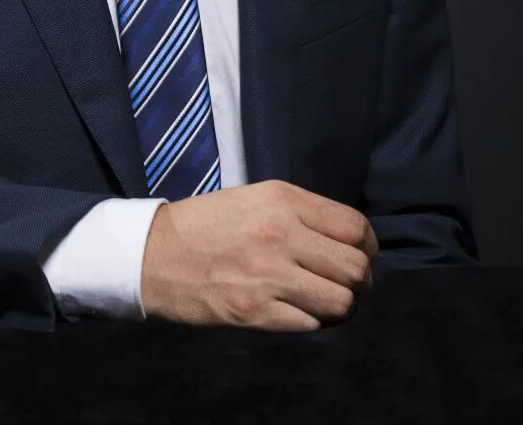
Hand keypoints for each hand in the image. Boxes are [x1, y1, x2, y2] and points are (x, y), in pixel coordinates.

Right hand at [140, 179, 377, 328]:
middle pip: (356, 268)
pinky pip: (311, 325)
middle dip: (360, 282)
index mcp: (282, 199)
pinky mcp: (255, 311)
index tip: (360, 256)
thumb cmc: (208, 224)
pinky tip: (299, 312)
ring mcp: (268, 274)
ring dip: (340, 307)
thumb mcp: (254, 198)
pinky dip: (312, 322)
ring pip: (341, 302)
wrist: (155, 254)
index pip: (355, 227)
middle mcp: (280, 233)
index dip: (367, 247)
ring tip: (325, 302)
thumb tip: (347, 239)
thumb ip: (300, 213)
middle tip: (346, 285)